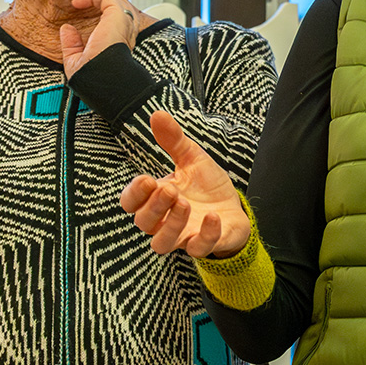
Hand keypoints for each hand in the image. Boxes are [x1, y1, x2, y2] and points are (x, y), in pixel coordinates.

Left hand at [60, 0, 138, 77]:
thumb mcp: (76, 59)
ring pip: (117, 1)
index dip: (109, 11)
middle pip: (123, 9)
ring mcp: (123, 24)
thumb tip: (66, 29)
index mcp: (118, 44)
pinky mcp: (117, 16)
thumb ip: (72, 43)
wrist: (99, 79)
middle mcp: (125, 33)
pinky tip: (77, 1)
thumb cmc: (91, 76)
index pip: (120, 23)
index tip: (93, 4)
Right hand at [121, 111, 252, 257]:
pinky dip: (205, 235)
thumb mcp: (192, 158)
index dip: (134, 194)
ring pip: (161, 244)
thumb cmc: (207, 186)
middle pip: (143, 223)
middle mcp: (165, 220)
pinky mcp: (205, 244)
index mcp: (157, 198)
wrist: (235, 208)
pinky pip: (197, 249)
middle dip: (154, 206)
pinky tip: (212, 217)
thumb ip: (174, 140)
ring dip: (170, 224)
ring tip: (184, 203)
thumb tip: (157, 114)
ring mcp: (184, 235)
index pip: (130, 203)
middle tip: (171, 190)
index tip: (148, 179)